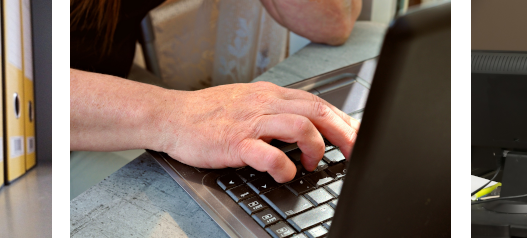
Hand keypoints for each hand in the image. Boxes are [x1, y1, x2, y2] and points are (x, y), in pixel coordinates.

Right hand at [156, 81, 360, 182]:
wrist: (172, 117)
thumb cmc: (207, 114)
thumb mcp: (248, 103)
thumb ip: (275, 112)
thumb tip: (305, 127)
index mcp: (270, 95)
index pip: (318, 102)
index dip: (343, 120)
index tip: (355, 136)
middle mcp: (265, 104)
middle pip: (318, 111)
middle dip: (343, 133)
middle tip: (352, 152)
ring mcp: (251, 122)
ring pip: (301, 126)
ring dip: (315, 147)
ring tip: (310, 163)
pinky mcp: (236, 142)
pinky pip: (269, 154)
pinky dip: (284, 167)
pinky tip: (283, 174)